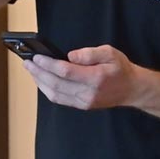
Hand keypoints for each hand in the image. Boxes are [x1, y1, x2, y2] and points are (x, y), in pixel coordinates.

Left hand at [20, 45, 145, 110]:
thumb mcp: (110, 53)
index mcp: (96, 78)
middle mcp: (88, 93)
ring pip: (55, 94)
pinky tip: (41, 80)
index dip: (48, 64)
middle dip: (39, 72)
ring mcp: (84, 101)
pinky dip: (47, 89)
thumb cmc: (120, 69)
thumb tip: (70, 56)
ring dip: (40, 82)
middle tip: (28, 62)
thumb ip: (90, 53)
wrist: (131, 89)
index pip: (66, 72)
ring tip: (31, 70)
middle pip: (56, 84)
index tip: (36, 57)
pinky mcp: (81, 105)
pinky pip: (59, 99)